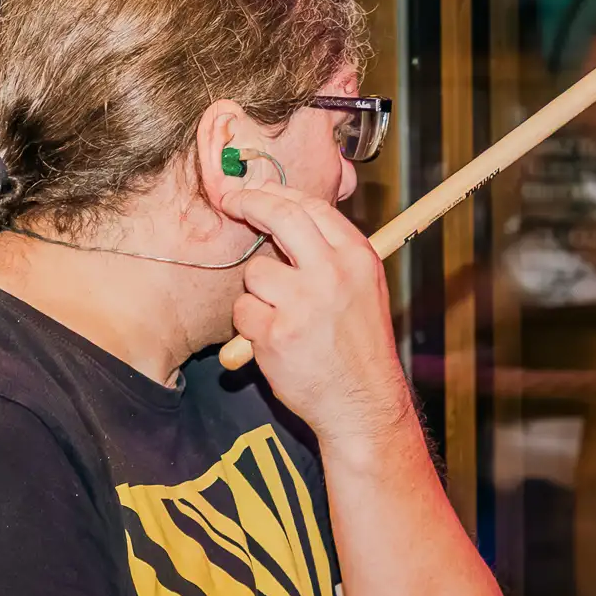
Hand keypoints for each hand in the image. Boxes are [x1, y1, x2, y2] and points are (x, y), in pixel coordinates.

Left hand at [220, 183, 411, 448]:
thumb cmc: (358, 348)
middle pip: (281, 216)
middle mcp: (333, 274)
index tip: (256, 192)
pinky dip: (251, 327)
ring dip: (259, 294)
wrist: (363, 403)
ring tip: (283, 318)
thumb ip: (332, 255)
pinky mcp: (276, 332)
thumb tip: (287, 216)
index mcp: (358, 259)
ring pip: (255, 272)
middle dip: (250, 203)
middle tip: (231, 202)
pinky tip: (276, 342)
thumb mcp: (363, 290)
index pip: (312, 207)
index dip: (278, 195)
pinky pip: (244, 312)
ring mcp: (303, 303)